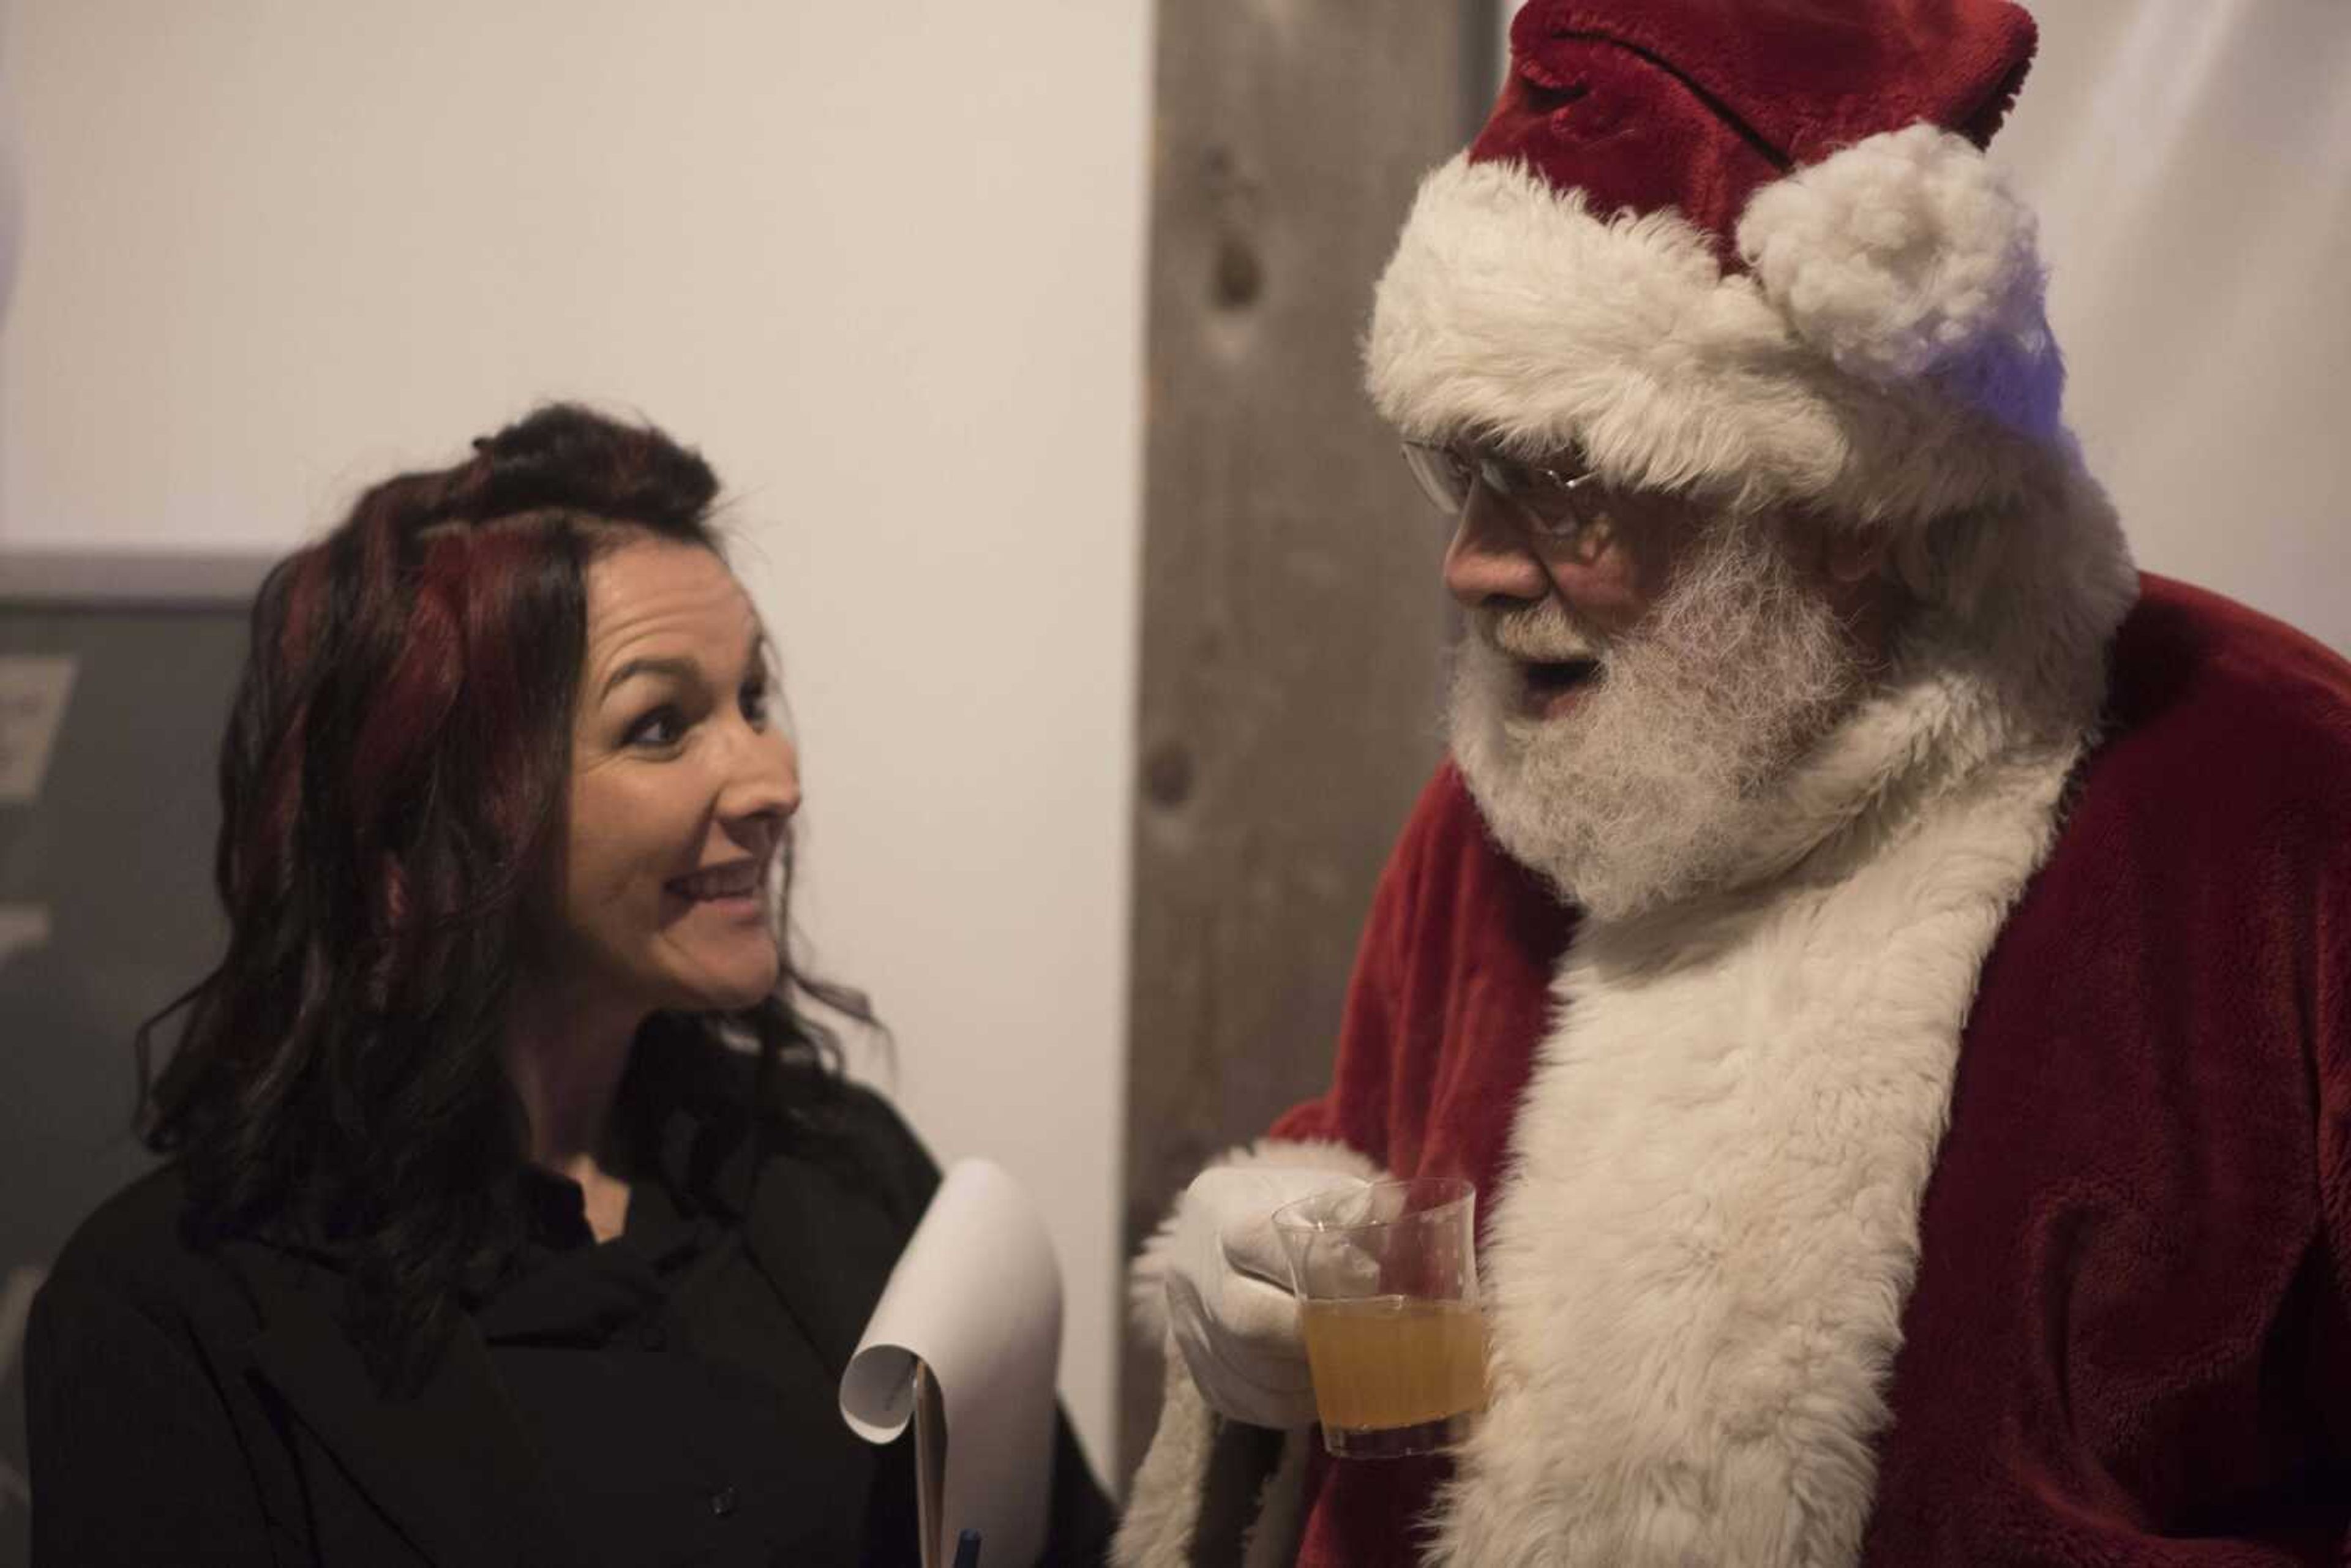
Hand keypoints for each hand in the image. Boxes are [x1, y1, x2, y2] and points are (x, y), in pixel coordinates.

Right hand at [1162, 1165, 1368, 1429]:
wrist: (1225, 1237)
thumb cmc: (1288, 1211)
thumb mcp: (1319, 1190)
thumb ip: (1356, 1205)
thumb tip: (1399, 1219)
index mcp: (1221, 1211)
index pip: (1258, 1240)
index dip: (1321, 1268)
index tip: (1369, 1279)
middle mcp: (1193, 1271)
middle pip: (1248, 1319)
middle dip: (1316, 1333)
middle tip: (1365, 1334)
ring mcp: (1189, 1327)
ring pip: (1251, 1372)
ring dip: (1312, 1375)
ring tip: (1352, 1360)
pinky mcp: (1198, 1372)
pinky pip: (1248, 1403)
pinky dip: (1296, 1402)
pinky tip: (1324, 1383)